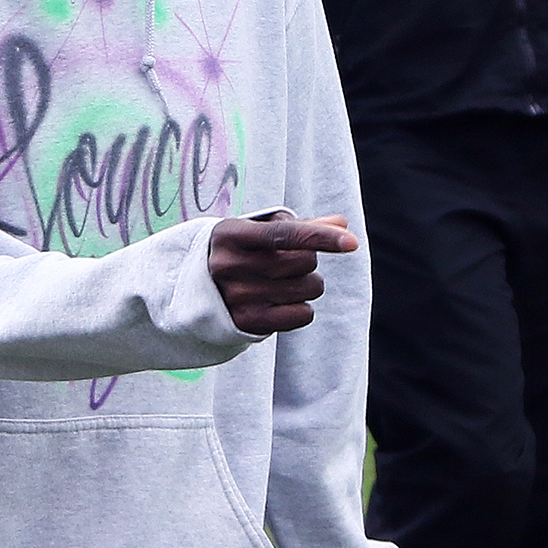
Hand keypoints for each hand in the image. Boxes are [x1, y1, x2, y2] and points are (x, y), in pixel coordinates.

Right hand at [209, 214, 356, 335]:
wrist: (195, 287)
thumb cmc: (240, 251)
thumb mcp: (260, 231)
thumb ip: (301, 226)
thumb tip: (341, 224)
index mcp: (229, 234)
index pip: (283, 234)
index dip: (320, 237)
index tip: (351, 242)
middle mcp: (228, 265)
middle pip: (305, 261)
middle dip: (309, 260)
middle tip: (289, 262)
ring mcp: (235, 296)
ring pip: (308, 289)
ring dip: (309, 284)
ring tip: (285, 283)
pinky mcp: (246, 322)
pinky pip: (302, 315)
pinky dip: (303, 308)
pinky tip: (285, 302)